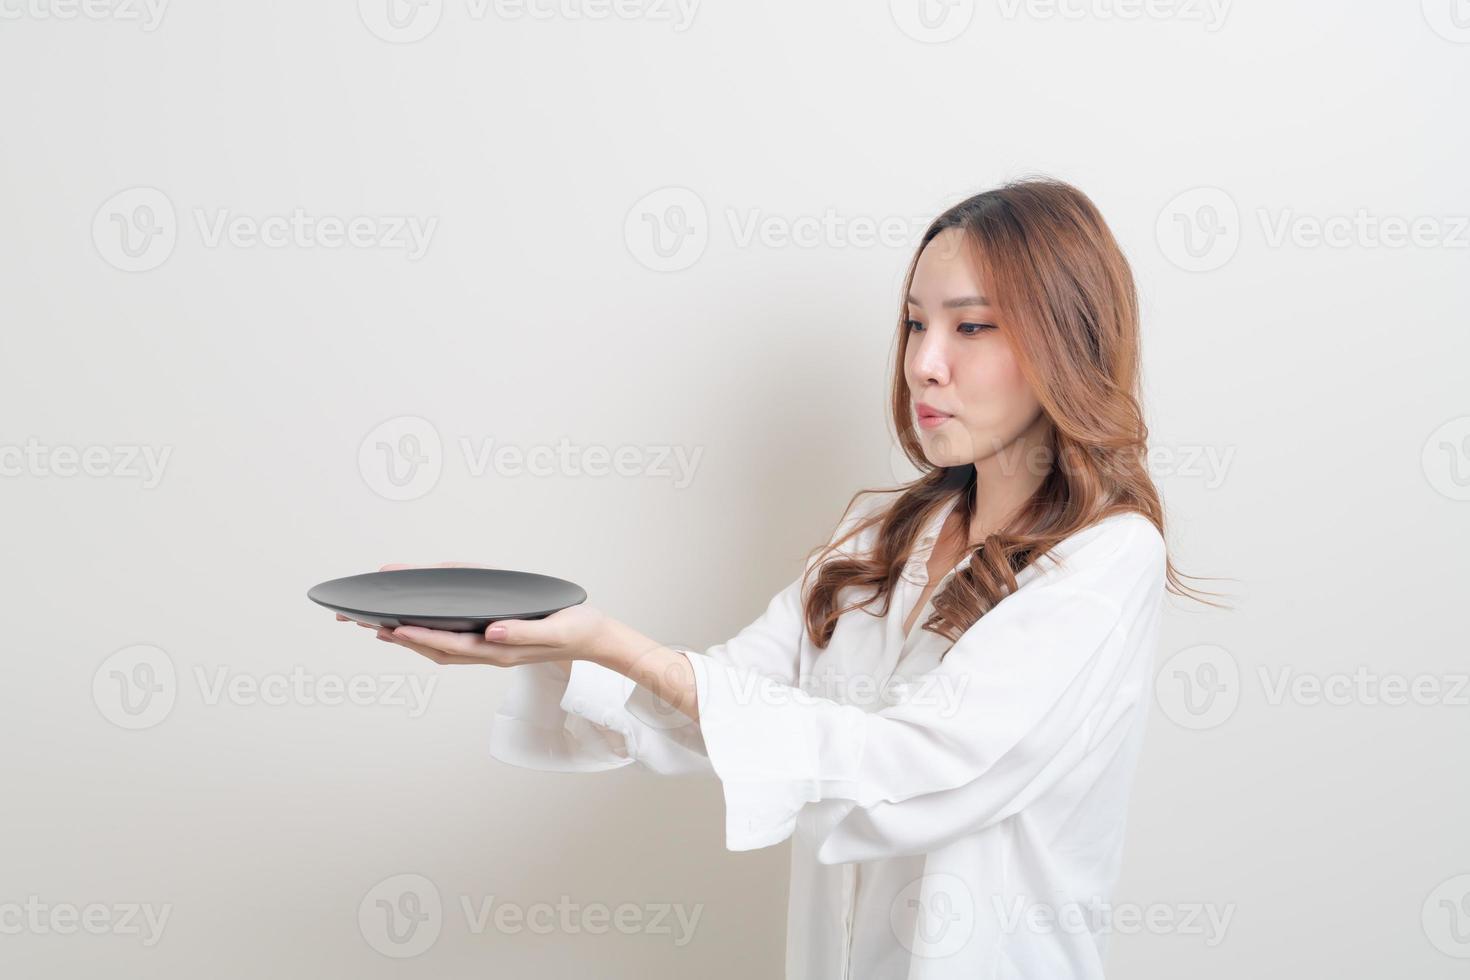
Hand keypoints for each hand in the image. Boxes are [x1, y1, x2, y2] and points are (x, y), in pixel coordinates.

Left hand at [334, 563, 607, 668]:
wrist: (596, 640)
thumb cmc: (577, 629)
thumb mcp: (556, 628)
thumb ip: (523, 631)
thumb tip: (492, 631)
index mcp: (502, 650)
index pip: (452, 645)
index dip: (421, 637)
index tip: (393, 628)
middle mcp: (491, 653)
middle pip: (436, 649)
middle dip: (401, 637)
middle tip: (366, 624)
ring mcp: (492, 650)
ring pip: (440, 648)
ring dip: (409, 639)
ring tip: (379, 627)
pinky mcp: (495, 642)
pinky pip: (454, 643)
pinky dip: (429, 636)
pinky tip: (417, 626)